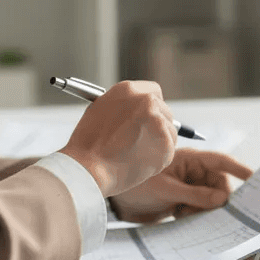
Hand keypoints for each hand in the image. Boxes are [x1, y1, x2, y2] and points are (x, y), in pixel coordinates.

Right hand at [59, 80, 176, 195]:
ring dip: (159, 143)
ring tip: (136, 154)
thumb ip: (124, 107)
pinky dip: (159, 159)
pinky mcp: (165, 143)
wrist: (88, 169)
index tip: (149, 117)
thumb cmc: (88, 145)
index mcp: (128, 90)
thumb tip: (143, 111)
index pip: (154, 91)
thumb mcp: (100, 111)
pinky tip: (139, 163)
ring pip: (170, 131)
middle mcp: (146, 101)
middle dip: (158, 126)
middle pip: (165, 111)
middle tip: (143, 141)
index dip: (153, 106)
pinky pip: (169, 150)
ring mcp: (157, 121)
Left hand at [110, 149, 254, 223]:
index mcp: (190, 160)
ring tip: (183, 212)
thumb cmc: (135, 185)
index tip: (255, 178)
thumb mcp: (166, 189)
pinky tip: (180, 216)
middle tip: (205, 211)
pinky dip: (195, 215)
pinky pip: (200, 209)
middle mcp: (192, 172)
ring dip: (204, 210)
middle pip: (220, 185)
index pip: (220, 162)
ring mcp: (189, 186)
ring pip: (212, 200)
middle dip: (217, 199)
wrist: (114, 199)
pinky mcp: (184, 201)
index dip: (239, 169)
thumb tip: (222, 198)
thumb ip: (194, 194)